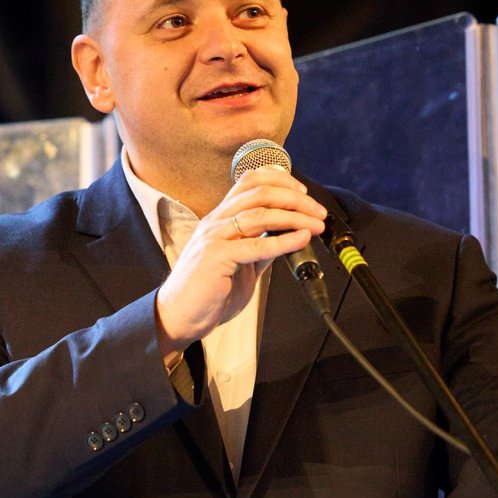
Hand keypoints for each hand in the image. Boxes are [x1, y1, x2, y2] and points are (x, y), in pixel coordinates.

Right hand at [154, 168, 326, 351]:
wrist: (179, 316)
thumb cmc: (206, 291)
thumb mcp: (240, 263)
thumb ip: (260, 248)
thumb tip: (287, 238)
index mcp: (220, 218)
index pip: (250, 182)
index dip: (279, 180)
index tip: (303, 192)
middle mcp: (216, 222)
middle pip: (259, 192)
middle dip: (294, 198)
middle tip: (318, 211)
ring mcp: (214, 238)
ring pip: (259, 213)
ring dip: (294, 216)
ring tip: (316, 224)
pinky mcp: (216, 258)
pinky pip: (255, 245)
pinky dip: (283, 240)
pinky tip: (301, 239)